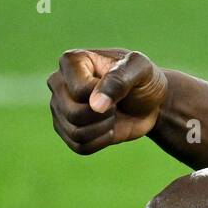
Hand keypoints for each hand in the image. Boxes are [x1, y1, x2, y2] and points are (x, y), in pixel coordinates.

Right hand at [47, 48, 168, 154]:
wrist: (149, 102)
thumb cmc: (143, 79)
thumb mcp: (140, 69)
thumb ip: (119, 80)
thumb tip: (95, 105)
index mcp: (71, 61)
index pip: (80, 91)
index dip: (105, 97)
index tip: (119, 88)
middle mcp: (58, 82)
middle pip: (73, 114)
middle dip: (104, 116)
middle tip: (117, 105)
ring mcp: (60, 107)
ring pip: (75, 133)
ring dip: (103, 130)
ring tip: (113, 116)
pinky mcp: (66, 129)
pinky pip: (79, 146)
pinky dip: (100, 143)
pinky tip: (109, 130)